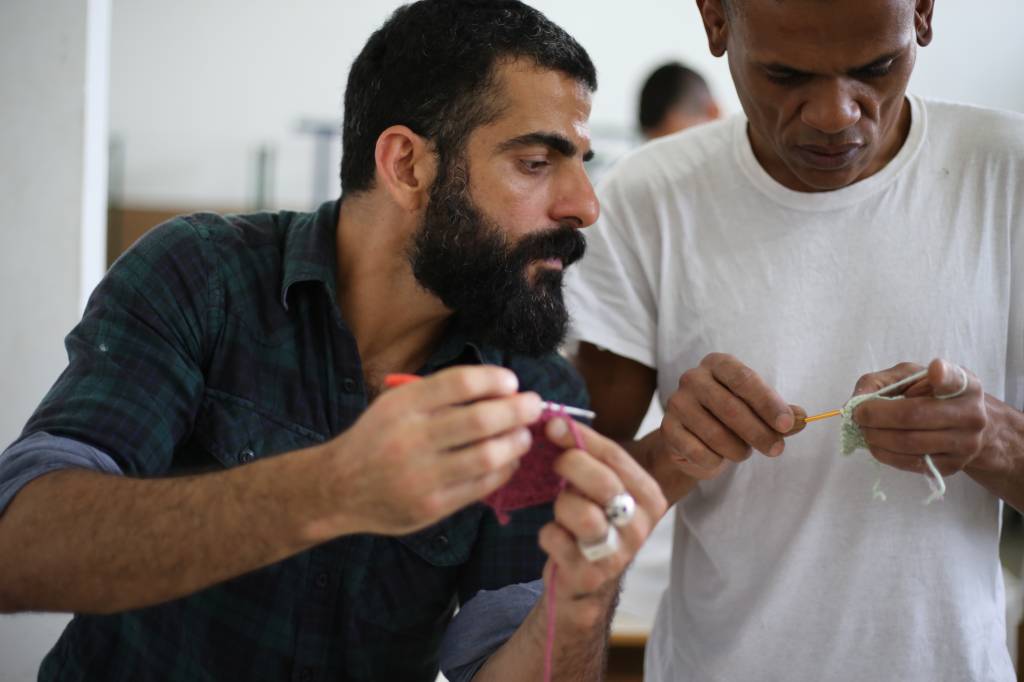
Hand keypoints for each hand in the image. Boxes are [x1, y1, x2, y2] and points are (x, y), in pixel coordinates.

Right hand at [316, 365, 541, 536]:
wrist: (338, 488)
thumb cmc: (377, 438)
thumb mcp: (395, 403)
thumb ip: (439, 394)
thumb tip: (500, 388)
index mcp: (402, 405)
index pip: (460, 383)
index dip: (494, 379)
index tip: (512, 381)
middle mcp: (411, 438)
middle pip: (481, 419)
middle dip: (518, 409)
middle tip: (534, 405)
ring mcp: (422, 476)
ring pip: (488, 455)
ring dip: (515, 441)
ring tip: (523, 435)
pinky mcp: (432, 506)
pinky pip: (482, 486)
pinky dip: (504, 470)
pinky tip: (508, 460)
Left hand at [537, 418, 666, 628]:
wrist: (586, 582)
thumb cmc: (593, 520)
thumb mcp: (601, 486)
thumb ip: (587, 454)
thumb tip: (556, 422)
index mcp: (649, 497)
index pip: (616, 457)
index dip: (581, 437)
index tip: (553, 426)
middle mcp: (641, 526)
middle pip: (603, 482)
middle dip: (571, 466)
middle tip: (556, 465)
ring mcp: (617, 553)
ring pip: (582, 514)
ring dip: (562, 506)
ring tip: (563, 511)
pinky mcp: (590, 575)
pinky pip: (557, 539)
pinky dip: (548, 534)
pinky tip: (557, 538)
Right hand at [659, 353, 798, 479]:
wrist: (691, 439)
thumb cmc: (730, 418)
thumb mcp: (758, 411)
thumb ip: (780, 414)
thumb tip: (802, 418)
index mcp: (718, 364)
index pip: (745, 380)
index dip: (768, 403)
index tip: (788, 424)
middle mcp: (693, 378)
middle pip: (732, 408)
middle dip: (759, 433)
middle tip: (777, 450)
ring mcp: (677, 402)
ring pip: (716, 434)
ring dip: (738, 450)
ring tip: (743, 452)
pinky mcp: (667, 429)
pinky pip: (699, 452)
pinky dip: (715, 461)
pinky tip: (717, 457)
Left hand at [852, 358, 990, 475]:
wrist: (964, 428)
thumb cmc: (931, 395)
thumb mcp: (909, 377)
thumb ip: (880, 381)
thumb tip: (854, 403)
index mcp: (965, 385)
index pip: (956, 379)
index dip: (944, 376)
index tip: (935, 370)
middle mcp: (971, 415)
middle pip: (913, 415)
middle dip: (875, 415)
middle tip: (858, 414)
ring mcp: (965, 444)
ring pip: (908, 443)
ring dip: (875, 436)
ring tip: (865, 429)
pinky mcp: (952, 466)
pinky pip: (909, 462)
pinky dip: (884, 453)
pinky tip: (877, 443)